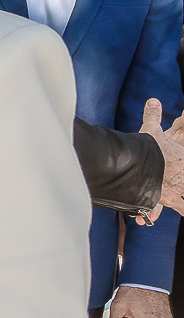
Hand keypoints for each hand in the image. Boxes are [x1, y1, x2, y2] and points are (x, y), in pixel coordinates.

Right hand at [141, 97, 183, 220]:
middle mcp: (182, 175)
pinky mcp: (170, 200)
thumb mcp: (151, 129)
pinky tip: (160, 218)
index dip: (181, 165)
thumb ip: (153, 116)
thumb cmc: (146, 148)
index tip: (180, 169)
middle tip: (179, 182)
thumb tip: (153, 99)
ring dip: (182, 199)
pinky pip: (180, 209)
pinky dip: (174, 212)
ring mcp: (178, 189)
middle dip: (181, 181)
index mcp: (181, 158)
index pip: (183, 162)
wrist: (138, 165)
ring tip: (170, 207)